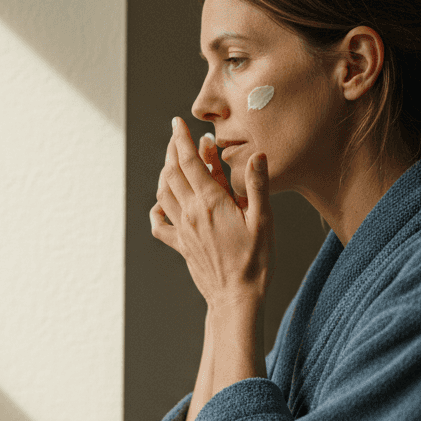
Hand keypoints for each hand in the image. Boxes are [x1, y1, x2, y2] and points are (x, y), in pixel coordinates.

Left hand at [151, 117, 272, 311]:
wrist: (236, 298)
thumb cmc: (255, 262)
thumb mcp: (263, 220)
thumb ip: (257, 185)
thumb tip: (257, 154)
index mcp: (211, 202)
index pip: (190, 162)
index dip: (181, 139)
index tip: (177, 122)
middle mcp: (191, 213)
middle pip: (172, 172)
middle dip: (172, 150)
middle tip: (176, 136)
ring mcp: (183, 229)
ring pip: (163, 193)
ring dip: (165, 173)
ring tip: (172, 161)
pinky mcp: (180, 245)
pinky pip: (159, 225)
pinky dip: (156, 209)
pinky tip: (160, 204)